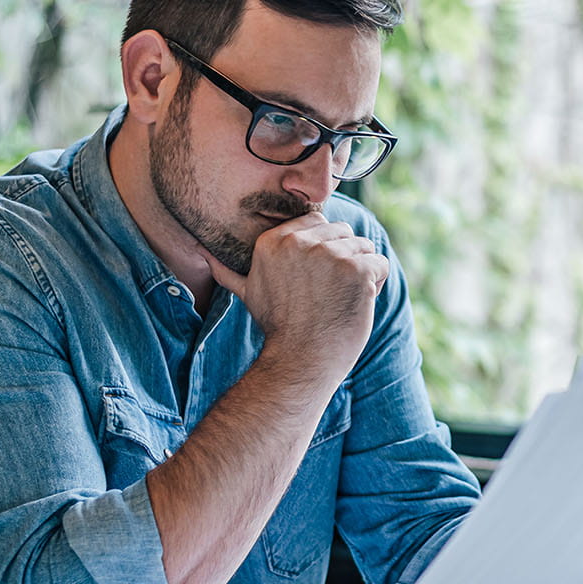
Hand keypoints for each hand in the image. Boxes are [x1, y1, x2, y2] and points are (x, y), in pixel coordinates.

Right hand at [206, 212, 388, 375]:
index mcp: (274, 240)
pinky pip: (380, 264)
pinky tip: (357, 303)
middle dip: (344, 259)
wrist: (300, 362)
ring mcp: (329, 254)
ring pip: (364, 247)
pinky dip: (376, 284)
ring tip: (341, 299)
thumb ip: (228, 270)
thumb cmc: (279, 328)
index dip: (325, 249)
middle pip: (344, 232)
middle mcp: (300, 242)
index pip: (318, 222)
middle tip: (329, 293)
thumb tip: (202, 254)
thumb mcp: (247, 293)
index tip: (317, 279)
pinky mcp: (356, 269)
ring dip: (362, 272)